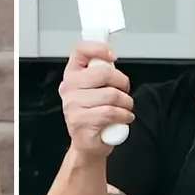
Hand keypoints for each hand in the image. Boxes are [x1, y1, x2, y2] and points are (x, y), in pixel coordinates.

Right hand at [58, 41, 134, 158]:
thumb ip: (101, 73)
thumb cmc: (94, 116)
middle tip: (124, 91)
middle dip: (122, 82)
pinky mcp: (80, 121)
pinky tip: (124, 117)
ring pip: (111, 95)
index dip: (99, 48)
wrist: (87, 145)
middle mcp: (68, 88)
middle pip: (103, 73)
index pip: (80, 50)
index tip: (112, 57)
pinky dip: (124, 115)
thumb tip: (111, 58)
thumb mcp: (95, 90)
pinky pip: (110, 112)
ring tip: (125, 108)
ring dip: (126, 103)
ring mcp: (72, 105)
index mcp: (71, 75)